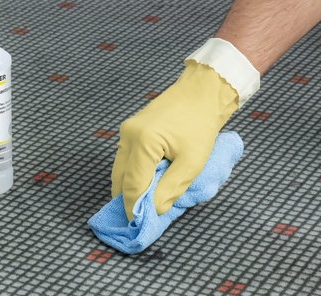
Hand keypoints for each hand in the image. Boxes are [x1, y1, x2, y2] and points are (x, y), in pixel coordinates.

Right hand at [111, 60, 240, 219]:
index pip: (132, 186)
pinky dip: (132, 175)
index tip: (138, 227)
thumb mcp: (192, 162)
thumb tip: (154, 210)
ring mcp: (126, 131)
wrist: (201, 93)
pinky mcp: (130, 130)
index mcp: (143, 142)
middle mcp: (128, 136)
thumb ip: (171, 189)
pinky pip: (125, 160)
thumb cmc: (201, 125)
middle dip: (128, 201)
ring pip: (119, 171)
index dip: (134, 209)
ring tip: (146, 203)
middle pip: (119, 180)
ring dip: (130, 188)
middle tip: (140, 219)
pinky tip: (147, 184)